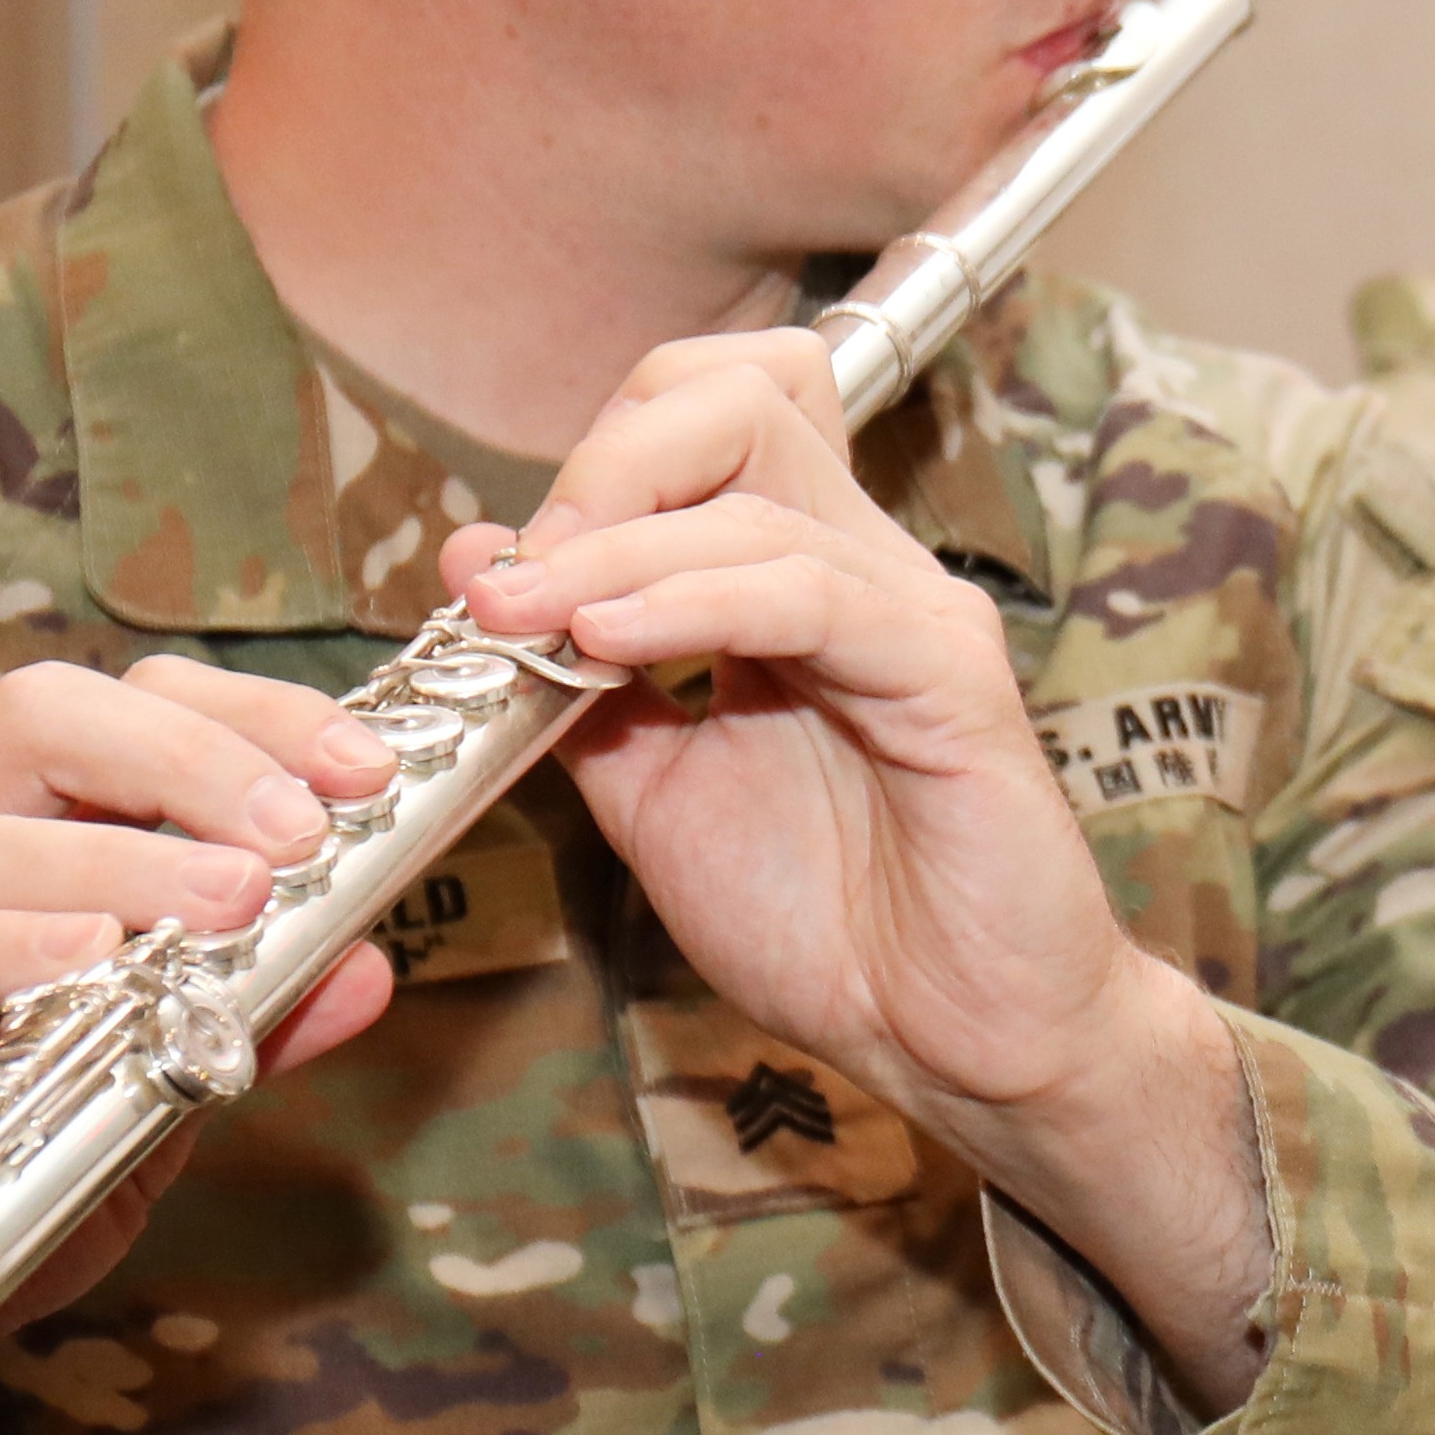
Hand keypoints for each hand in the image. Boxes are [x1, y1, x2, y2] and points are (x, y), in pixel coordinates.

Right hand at [0, 655, 408, 1434]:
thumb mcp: (145, 1100)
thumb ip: (243, 1026)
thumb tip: (366, 966)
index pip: (118, 710)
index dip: (244, 720)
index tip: (366, 766)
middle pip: (37, 722)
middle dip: (187, 758)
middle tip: (301, 831)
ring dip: (116, 867)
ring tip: (232, 904)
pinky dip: (0, 952)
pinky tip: (86, 962)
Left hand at [452, 325, 1267, 1399]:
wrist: (955, 1041)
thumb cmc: (832, 926)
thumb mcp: (655, 795)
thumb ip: (580, 684)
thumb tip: (479, 566)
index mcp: (795, 576)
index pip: (703, 410)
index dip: (596, 459)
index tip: (508, 576)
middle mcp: (861, 565)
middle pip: (738, 394)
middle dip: (604, 464)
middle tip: (519, 577)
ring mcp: (913, 612)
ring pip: (756, 492)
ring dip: (612, 548)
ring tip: (525, 621)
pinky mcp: (951, 678)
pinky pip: (809, 594)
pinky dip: (690, 602)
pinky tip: (609, 647)